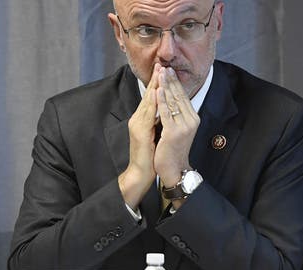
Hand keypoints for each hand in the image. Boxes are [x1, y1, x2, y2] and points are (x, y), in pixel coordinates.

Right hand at [118, 63, 161, 208]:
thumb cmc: (149, 156)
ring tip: (160, 73)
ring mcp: (137, 125)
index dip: (156, 84)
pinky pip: (147, 113)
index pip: (150, 98)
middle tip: (161, 64)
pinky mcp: (140, 131)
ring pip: (147, 101)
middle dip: (155, 80)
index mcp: (141, 120)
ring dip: (154, 86)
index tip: (163, 71)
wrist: (140, 172)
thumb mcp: (153, 135)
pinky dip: (153, 102)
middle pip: (147, 96)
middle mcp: (137, 119)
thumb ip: (156, 122)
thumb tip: (165, 112)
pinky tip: (158, 92)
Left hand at [154, 67, 199, 188]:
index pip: (182, 96)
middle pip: (179, 95)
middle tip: (164, 66)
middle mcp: (191, 120)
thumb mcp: (176, 128)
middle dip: (170, 80)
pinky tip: (157, 90)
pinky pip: (166, 113)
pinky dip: (161, 101)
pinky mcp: (174, 132)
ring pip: (173, 101)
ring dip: (165, 86)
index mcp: (192, 118)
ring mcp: (183, 126)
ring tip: (160, 73)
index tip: (167, 69)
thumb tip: (169, 98)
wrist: (172, 169)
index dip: (174, 82)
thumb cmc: (171, 149)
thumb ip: (175, 114)